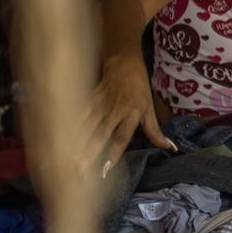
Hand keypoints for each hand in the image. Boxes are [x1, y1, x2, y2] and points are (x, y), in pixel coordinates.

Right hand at [80, 53, 175, 175]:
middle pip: (100, 134)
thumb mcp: (149, 108)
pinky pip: (79, 115)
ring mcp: (100, 105)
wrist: (123, 63)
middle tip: (79, 170)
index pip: (122, 137)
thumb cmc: (139, 88)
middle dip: (89, 153)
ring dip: (77, 143)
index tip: (106, 167)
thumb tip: (170, 148)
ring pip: (86, 127)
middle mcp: (114, 111)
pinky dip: (70, 127)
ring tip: (68, 160)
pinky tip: (61, 140)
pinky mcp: (90, 99)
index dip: (114, 152)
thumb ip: (155, 131)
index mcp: (131, 114)